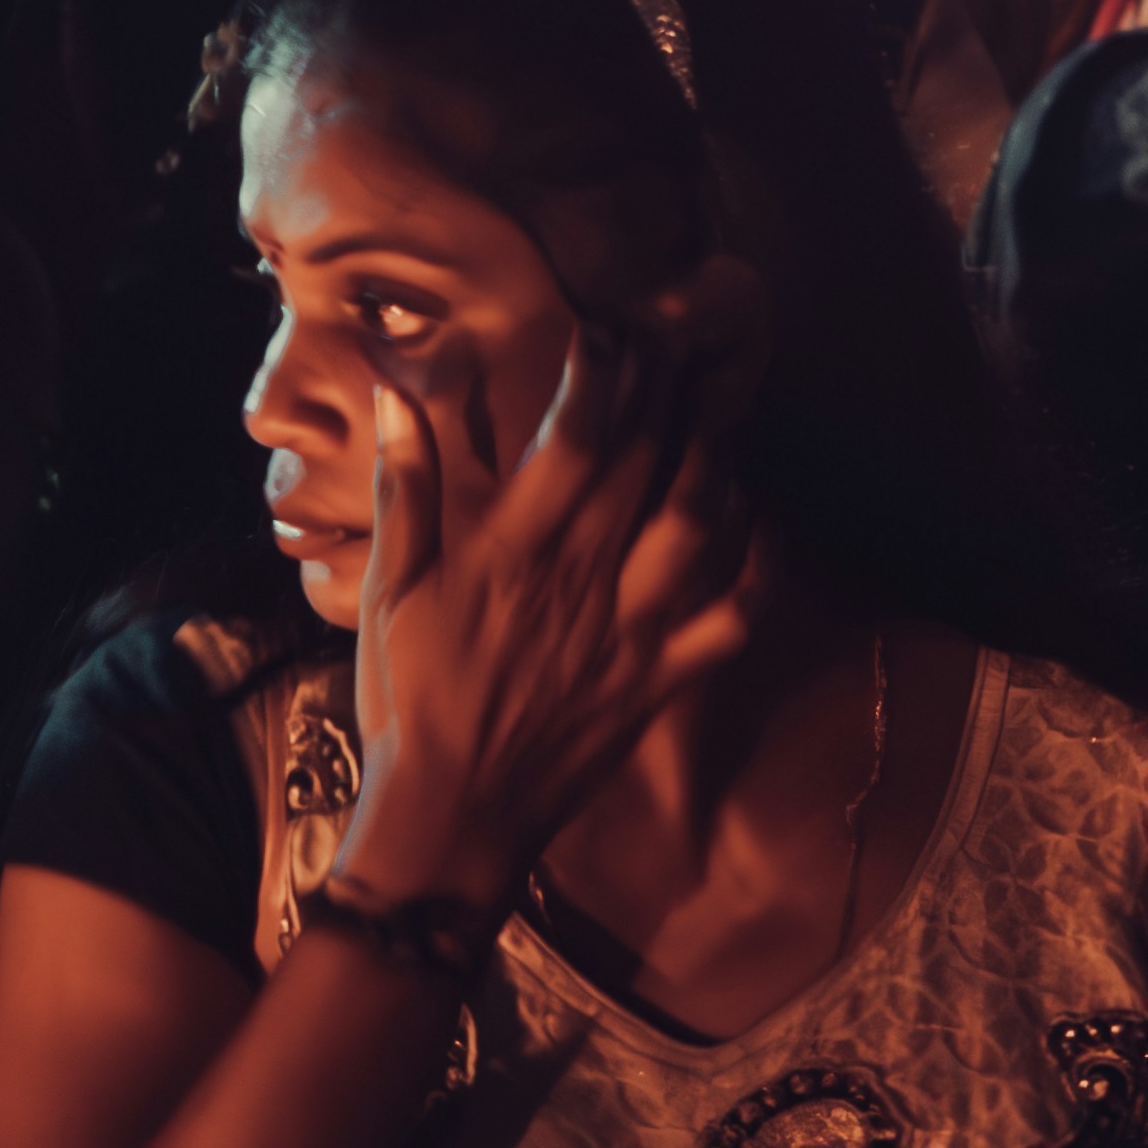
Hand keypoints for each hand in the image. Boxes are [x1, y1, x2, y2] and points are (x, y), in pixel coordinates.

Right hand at [346, 305, 755, 904]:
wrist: (452, 821)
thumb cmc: (407, 701)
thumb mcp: (386, 592)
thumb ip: (404, 489)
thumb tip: (395, 393)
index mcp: (515, 554)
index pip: (575, 438)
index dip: (603, 373)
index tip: (612, 326)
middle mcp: (584, 581)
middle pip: (646, 466)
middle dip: (668, 393)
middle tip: (683, 341)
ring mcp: (633, 633)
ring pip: (699, 527)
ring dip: (716, 462)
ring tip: (719, 414)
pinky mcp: (662, 682)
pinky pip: (732, 618)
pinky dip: (757, 566)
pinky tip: (760, 520)